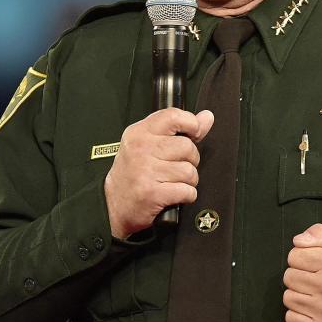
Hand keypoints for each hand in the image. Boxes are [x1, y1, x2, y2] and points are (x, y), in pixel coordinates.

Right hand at [104, 108, 214, 237]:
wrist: (114, 205)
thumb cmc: (134, 173)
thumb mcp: (150, 145)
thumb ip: (180, 129)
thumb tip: (206, 117)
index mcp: (139, 133)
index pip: (173, 116)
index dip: (191, 124)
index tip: (194, 133)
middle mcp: (140, 149)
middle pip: (187, 147)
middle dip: (190, 160)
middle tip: (176, 167)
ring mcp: (145, 171)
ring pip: (189, 171)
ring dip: (188, 181)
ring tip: (173, 182)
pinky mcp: (151, 193)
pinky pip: (187, 191)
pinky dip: (186, 196)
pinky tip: (174, 194)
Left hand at [282, 223, 321, 321]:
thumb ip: (320, 234)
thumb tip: (297, 241)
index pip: (294, 255)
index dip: (302, 258)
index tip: (313, 265)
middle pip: (289, 277)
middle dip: (299, 277)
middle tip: (314, 280)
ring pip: (288, 298)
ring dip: (298, 296)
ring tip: (314, 295)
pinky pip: (291, 319)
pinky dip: (297, 315)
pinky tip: (311, 309)